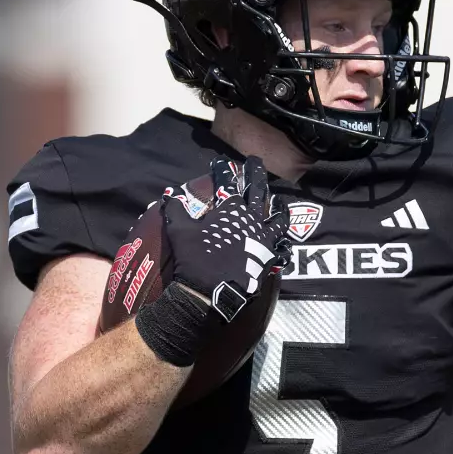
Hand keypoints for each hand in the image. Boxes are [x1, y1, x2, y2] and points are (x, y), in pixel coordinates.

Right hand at [155, 157, 287, 324]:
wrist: (210, 291)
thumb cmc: (195, 258)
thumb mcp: (179, 230)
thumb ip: (176, 209)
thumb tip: (170, 193)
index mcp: (232, 209)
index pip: (227, 181)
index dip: (222, 169)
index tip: (219, 162)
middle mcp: (252, 218)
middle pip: (258, 190)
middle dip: (256, 172)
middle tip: (255, 161)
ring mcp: (264, 237)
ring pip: (279, 216)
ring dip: (278, 206)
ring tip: (278, 201)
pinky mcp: (269, 256)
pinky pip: (281, 246)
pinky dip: (282, 241)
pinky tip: (282, 240)